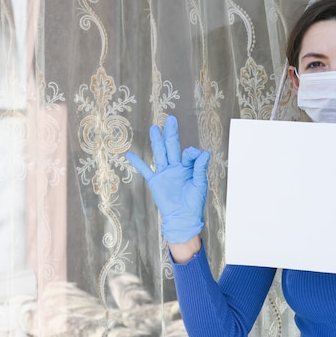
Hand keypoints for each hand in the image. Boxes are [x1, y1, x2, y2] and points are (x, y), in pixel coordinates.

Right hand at [126, 115, 210, 243]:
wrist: (183, 218)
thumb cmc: (194, 202)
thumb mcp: (200, 184)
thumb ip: (200, 168)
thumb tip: (205, 153)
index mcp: (188, 167)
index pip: (188, 154)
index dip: (191, 152)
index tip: (193, 154)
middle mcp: (176, 167)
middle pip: (172, 147)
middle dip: (171, 133)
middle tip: (170, 119)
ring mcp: (165, 173)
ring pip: (160, 154)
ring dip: (157, 141)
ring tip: (154, 128)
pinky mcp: (155, 181)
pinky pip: (145, 170)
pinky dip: (138, 163)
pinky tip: (130, 154)